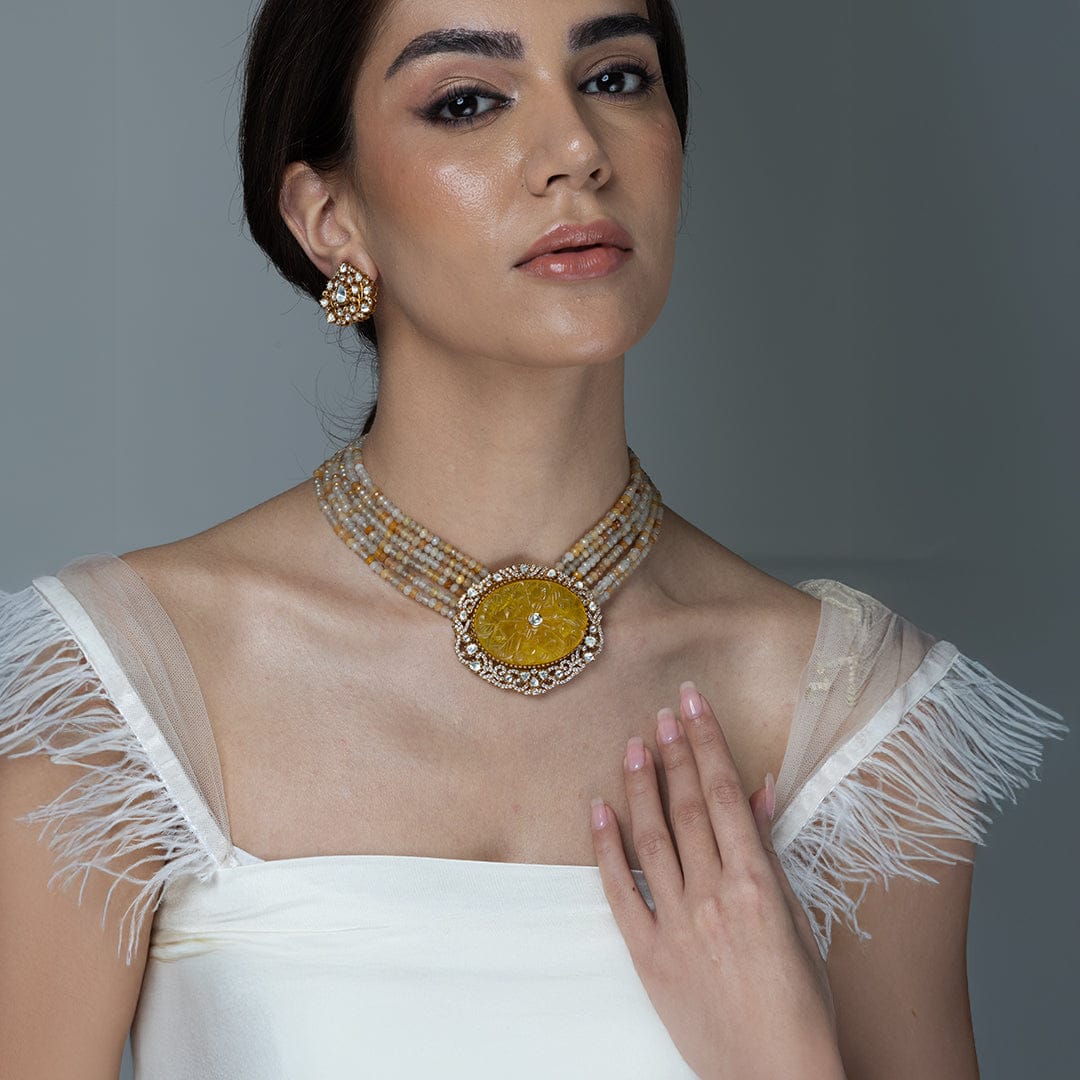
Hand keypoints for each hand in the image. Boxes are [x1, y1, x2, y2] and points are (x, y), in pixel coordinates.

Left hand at [589, 680, 843, 1079]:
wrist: (776, 1075)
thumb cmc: (801, 1003)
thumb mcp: (798, 920)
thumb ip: (770, 852)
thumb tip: (758, 792)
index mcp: (756, 884)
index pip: (723, 794)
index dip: (707, 743)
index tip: (694, 705)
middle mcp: (712, 895)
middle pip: (686, 806)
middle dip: (675, 751)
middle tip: (663, 710)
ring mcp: (675, 924)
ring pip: (651, 837)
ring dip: (640, 785)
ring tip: (632, 744)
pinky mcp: (647, 955)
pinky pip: (620, 891)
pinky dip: (606, 848)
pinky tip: (598, 810)